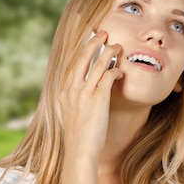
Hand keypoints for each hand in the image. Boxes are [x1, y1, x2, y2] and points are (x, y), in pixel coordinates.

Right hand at [59, 31, 123, 162]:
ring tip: (118, 46)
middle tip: (104, 33)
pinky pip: (108, 77)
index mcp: (63, 91)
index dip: (82, 50)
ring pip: (98, 64)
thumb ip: (75, 99)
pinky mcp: (97, 99)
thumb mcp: (71, 113)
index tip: (90, 40)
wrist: (79, 151)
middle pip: (82, 58)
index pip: (72, 63)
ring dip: (109, 53)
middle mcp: (71, 89)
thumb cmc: (78, 136)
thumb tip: (82, 91)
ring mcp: (83, 93)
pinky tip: (121, 71)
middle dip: (94, 42)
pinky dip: (115, 71)